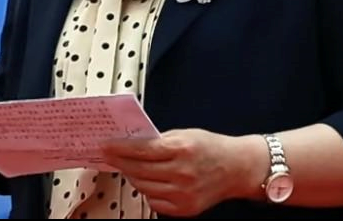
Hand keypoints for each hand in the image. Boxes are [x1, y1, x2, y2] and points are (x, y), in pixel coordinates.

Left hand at [99, 129, 263, 216]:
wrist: (236, 168)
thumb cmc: (211, 147)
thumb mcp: (185, 134)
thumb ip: (159, 139)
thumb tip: (131, 143)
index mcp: (182, 149)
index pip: (141, 149)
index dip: (119, 148)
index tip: (106, 146)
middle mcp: (182, 173)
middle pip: (138, 169)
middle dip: (120, 161)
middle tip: (109, 155)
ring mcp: (183, 193)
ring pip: (143, 186)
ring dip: (132, 175)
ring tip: (129, 167)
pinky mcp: (184, 208)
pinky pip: (154, 200)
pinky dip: (147, 190)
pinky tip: (148, 180)